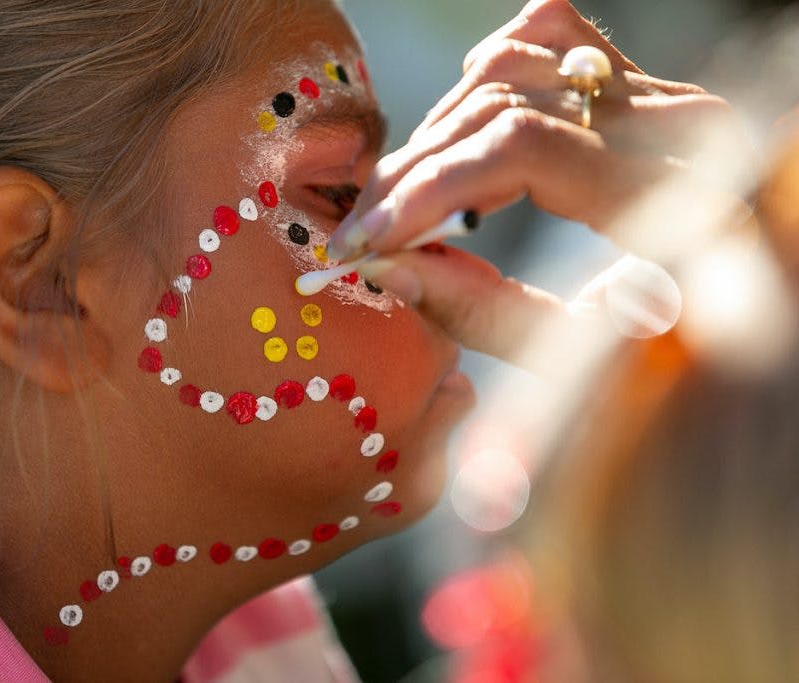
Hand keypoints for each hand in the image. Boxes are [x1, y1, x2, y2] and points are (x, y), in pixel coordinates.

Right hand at [327, 0, 742, 363]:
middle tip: (360, 233)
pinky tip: (464, 125)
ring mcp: (660, 94)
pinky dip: (489, 69)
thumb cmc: (684, 362)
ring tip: (401, 198)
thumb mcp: (589, 361)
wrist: (758, 323)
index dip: (426, 192)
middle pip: (501, 105)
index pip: (518, 150)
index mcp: (677, 193)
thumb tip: (391, 270)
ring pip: (512, 65)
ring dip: (439, 130)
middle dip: (412, 173)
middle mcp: (673, 123)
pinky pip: (550, 37)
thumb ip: (488, 315)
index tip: (365, 245)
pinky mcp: (643, 87)